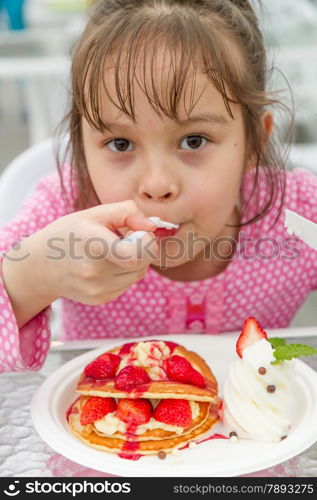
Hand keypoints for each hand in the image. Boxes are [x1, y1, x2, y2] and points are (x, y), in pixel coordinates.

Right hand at [26, 200, 158, 304]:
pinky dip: (124, 272)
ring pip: (138, 274)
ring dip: (134, 261)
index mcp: (92, 244)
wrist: (40, 266)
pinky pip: (127, 284)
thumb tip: (152, 226)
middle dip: (142, 248)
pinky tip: (106, 265)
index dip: (147, 243)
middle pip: (142, 263)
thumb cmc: (69, 234)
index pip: (135, 254)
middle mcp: (94, 271)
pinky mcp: (100, 299)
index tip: (139, 233)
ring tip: (112, 251)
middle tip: (126, 238)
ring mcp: (97, 289)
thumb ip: (127, 212)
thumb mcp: (93, 213)